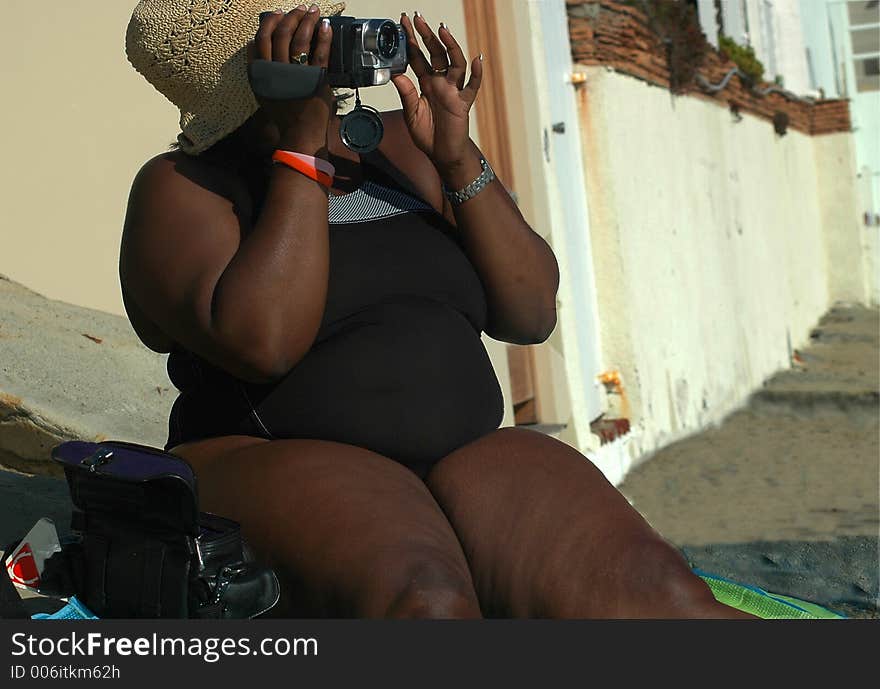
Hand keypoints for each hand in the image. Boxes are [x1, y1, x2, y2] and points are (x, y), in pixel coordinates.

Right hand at [247, 5, 333, 147]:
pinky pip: (319, 52)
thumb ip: (261, 69)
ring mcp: (296, 75)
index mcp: (262, 73)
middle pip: (281, 34)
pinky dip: (323, 36)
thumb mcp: (265, 92)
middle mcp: (277, 72)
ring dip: (307, 21)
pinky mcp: (315, 79)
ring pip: (299, 39)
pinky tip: (326, 26)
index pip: (261, 39)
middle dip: (291, 16)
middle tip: (299, 9)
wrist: (300, 134)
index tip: (278, 13)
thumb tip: (258, 45)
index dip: (270, 22)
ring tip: (313, 11)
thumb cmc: (285, 115)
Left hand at [391, 13, 482, 177]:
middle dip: (427, 35)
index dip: (410, 40)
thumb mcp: (411, 115)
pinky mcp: (463, 103)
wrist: (442, 154)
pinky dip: (477, 73)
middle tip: (420, 18)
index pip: (416, 57)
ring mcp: (453, 91)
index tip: (403, 22)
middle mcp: (440, 83)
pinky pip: (472, 86)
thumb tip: (397, 74)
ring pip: (454, 63)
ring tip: (443, 31)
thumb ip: (406, 95)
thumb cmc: (428, 135)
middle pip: (435, 54)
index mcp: (425, 84)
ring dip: (450, 46)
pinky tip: (477, 60)